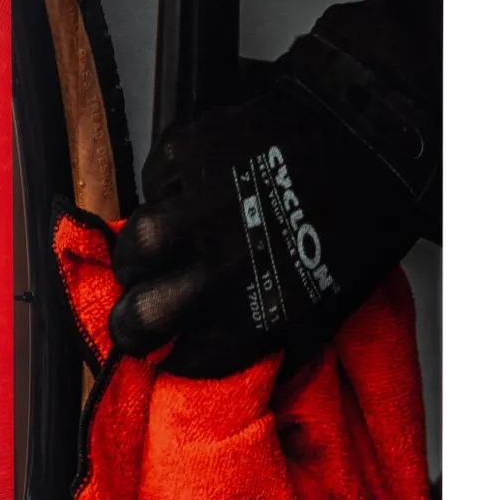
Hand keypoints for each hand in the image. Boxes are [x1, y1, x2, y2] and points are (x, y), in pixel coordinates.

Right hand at [108, 47, 430, 376]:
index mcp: (259, 313)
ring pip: (136, 245)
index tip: (174, 351)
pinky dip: (163, 191)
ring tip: (149, 259)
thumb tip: (242, 358)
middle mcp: (219, 267)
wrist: (371, 140)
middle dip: (130, 326)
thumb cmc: (360, 224)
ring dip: (139, 257)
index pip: (189, 359)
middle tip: (133, 323)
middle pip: (141, 315)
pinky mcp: (187, 153)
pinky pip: (153, 181)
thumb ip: (278, 338)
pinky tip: (185, 196)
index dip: (177, 357)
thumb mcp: (327, 306)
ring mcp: (197, 207)